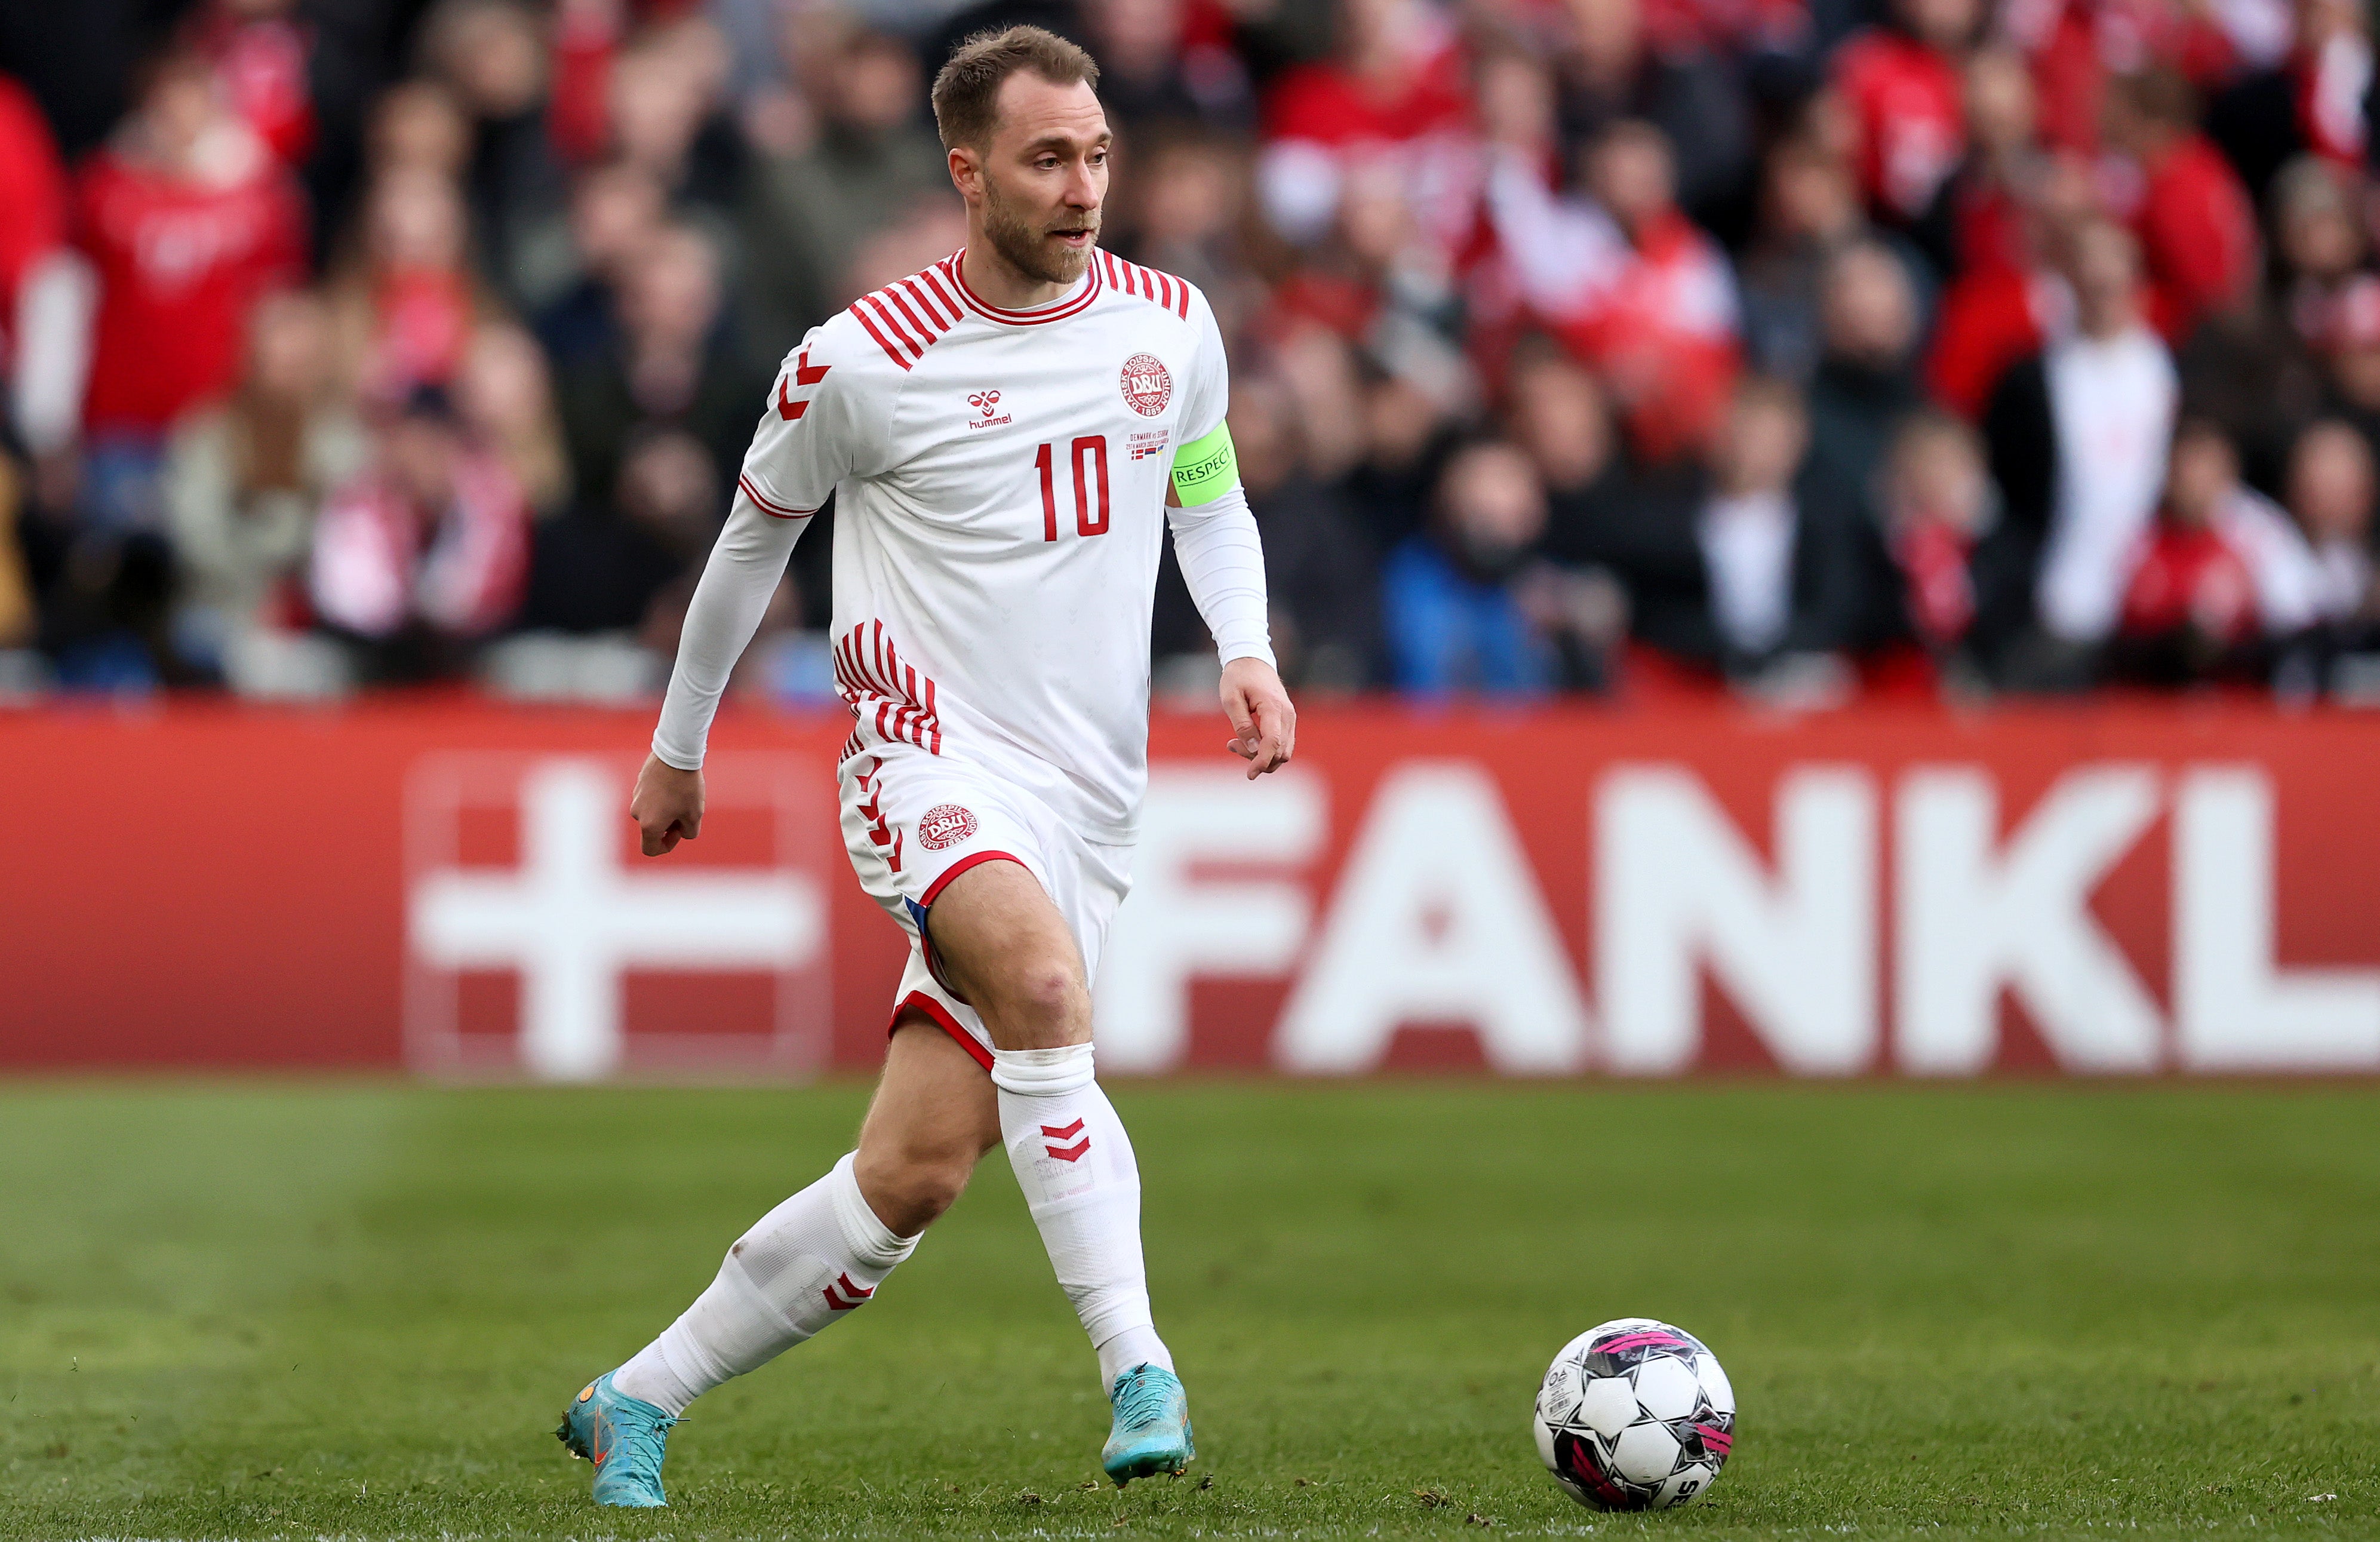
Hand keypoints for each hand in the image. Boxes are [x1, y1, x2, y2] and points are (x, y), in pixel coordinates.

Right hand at [630, 753, 704, 854]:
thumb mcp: (695, 815)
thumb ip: (689, 832)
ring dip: (666, 810)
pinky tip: (676, 784)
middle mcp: (637, 813)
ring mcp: (636, 796)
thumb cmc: (686, 786)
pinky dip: (662, 797)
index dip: (666, 847)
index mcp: (649, 825)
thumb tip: (681, 831)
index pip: (650, 849)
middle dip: (669, 825)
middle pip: (652, 829)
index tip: (679, 832)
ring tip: (683, 795)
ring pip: (652, 812)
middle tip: (686, 810)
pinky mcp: (639, 783)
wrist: (675, 754)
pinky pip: (651, 798)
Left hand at [1219, 655, 1295, 778]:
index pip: (1273, 743)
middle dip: (1257, 758)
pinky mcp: (1288, 721)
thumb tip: (1254, 748)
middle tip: (1231, 745)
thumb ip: (1242, 724)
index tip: (1249, 774)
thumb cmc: (1238, 678)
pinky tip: (1248, 741)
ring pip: (1284, 752)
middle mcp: (1287, 714)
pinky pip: (1282, 744)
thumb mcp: (1230, 699)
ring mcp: (1290, 718)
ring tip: (1235, 742)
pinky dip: (1267, 750)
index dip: (1262, 762)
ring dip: (1261, 756)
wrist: (1253, 660)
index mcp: (1273, 707)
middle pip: (1280, 752)